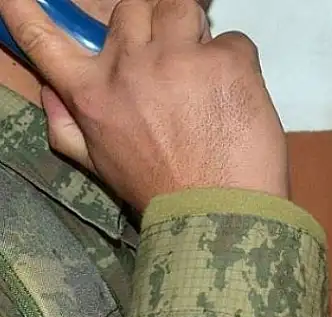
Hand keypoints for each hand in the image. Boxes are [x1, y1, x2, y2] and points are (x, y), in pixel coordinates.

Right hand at [0, 0, 287, 211]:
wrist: (219, 213)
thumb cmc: (161, 191)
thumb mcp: (99, 164)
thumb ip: (68, 125)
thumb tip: (50, 90)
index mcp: (93, 94)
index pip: (45, 42)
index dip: (26, 14)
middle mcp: (130, 66)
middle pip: (133, 9)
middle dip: (152, 22)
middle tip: (173, 54)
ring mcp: (179, 58)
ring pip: (181, 7)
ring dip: (194, 28)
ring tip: (207, 66)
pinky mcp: (225, 61)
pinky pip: (232, 40)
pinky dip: (236, 61)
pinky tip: (234, 95)